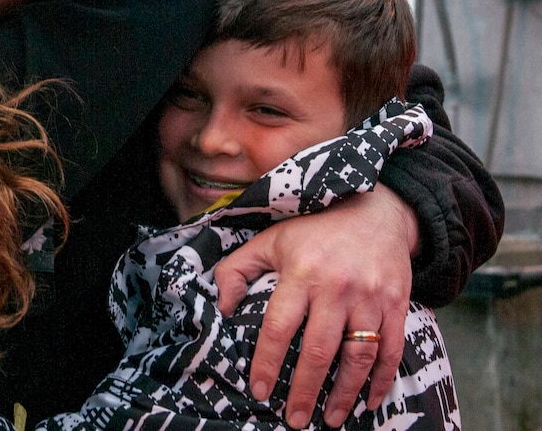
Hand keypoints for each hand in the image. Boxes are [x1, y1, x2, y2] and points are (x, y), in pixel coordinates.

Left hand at [214, 184, 417, 428]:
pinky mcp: (397, 302)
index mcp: (301, 272)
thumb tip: (223, 308)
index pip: (280, 327)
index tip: (261, 391)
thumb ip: (237, 270)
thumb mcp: (269, 240)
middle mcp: (336, 286)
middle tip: (295, 419)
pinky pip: (392, 349)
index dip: (269, 363)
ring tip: (330, 419)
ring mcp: (370, 296)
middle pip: (320, 350)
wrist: (374, 209)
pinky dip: (382, 380)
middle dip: (306, 391)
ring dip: (344, 393)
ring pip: (358, 355)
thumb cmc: (313, 229)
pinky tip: (370, 401)